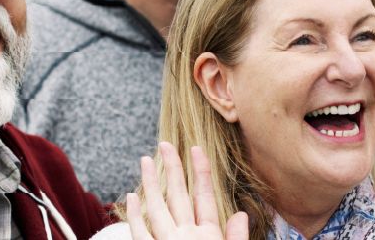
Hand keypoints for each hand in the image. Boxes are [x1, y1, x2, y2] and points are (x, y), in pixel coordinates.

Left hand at [127, 142, 249, 239]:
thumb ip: (237, 236)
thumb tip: (242, 214)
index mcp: (208, 235)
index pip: (205, 197)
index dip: (201, 172)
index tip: (197, 150)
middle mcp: (186, 236)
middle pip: (178, 197)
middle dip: (173, 168)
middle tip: (165, 144)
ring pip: (157, 208)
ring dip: (151, 183)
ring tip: (145, 160)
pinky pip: (140, 232)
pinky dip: (135, 214)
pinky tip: (132, 196)